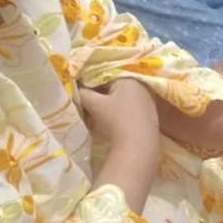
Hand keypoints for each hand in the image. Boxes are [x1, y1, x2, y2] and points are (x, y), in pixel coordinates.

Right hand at [80, 79, 160, 212]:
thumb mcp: (95, 104)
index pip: (104, 74)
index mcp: (130, 79)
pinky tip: (108, 120)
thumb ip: (82, 93)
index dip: (89, 80)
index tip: (78, 89)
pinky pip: (129, 108)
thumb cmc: (116, 121)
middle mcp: (142, 87)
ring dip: (107, 103)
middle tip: (84, 101)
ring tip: (93, 112)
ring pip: (121, 98)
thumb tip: (74, 87)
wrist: (138, 148)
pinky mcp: (149, 116)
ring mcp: (147, 102)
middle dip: (98, 92)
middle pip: (114, 86)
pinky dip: (118, 111)